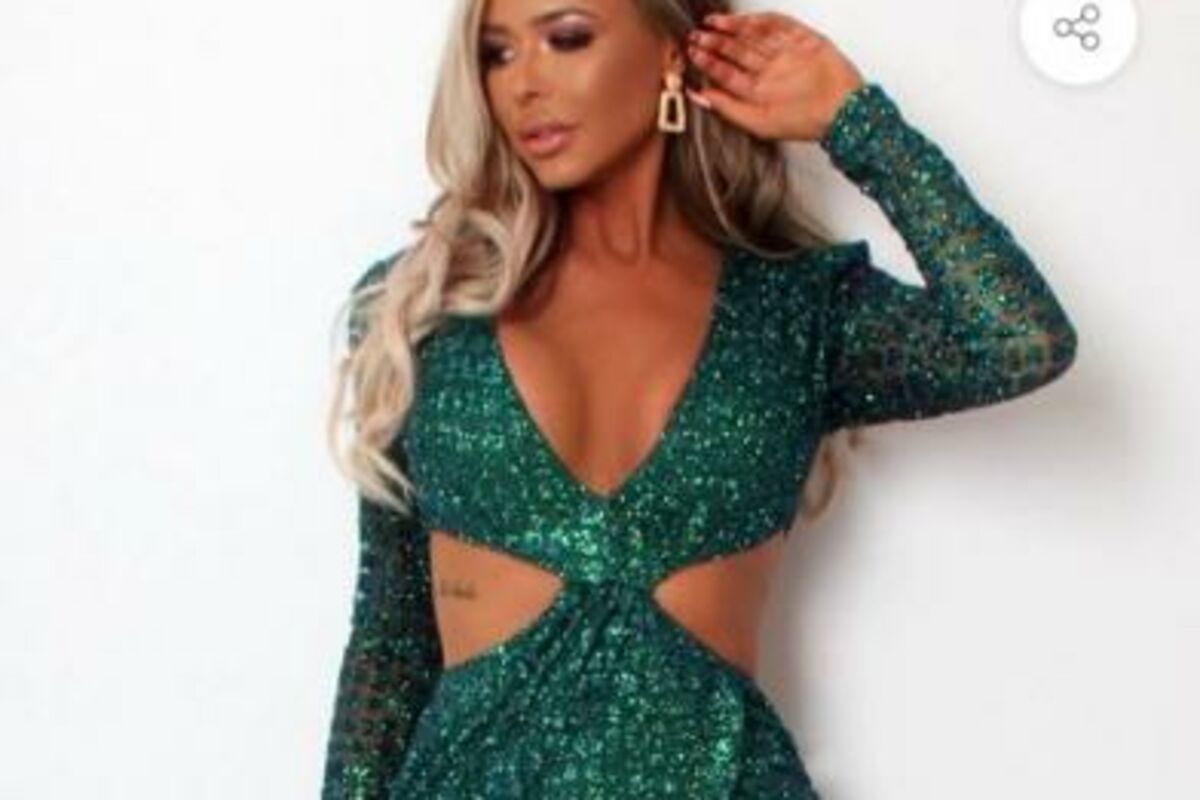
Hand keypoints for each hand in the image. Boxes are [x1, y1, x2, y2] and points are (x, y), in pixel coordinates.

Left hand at [685, 11, 865, 142]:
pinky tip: (742, 20)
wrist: (842, 110)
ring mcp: (785, 54)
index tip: (692, 53)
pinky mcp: (803, 39)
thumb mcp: (758, 123)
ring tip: (712, 24)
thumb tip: (697, 96)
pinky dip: (760, 21)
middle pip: (737, 52)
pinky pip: (779, 25)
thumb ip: (727, 109)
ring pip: (754, 36)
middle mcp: (769, 71)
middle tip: (696, 36)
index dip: (708, 62)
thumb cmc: (804, 122)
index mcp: (758, 92)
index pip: (727, 73)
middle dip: (716, 43)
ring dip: (733, 29)